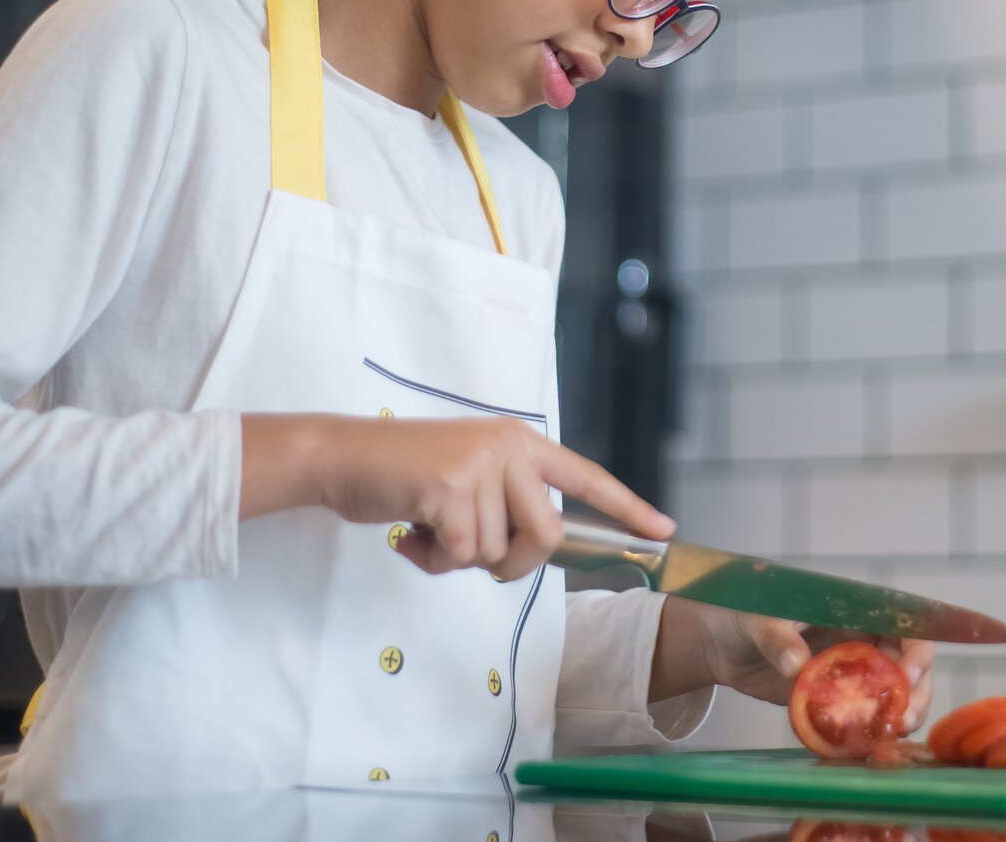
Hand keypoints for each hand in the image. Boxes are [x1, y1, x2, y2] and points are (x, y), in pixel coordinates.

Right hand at [240, 413, 673, 579]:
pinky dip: (432, 560)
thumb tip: (535, 549)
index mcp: (520, 443)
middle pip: (545, 535)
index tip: (664, 531)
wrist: (341, 457)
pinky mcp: (450, 486)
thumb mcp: (466, 480)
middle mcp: (509, 447)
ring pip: (498, 552)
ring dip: (458, 559)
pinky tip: (409, 534)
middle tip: (465, 552)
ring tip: (426, 528)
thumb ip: (505, 504)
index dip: (628, 508)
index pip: (585, 478)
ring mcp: (481, 463)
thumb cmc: (402, 478)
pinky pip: (461, 555)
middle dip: (509, 563)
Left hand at [651, 599, 934, 731]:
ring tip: (890, 735)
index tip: (909, 674)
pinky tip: (866, 746)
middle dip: (914, 691)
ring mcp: (848, 673)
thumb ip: (777, 638)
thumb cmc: (742, 613)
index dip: (915, 648)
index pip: (901, 623)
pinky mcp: (832, 700)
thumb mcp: (758, 619)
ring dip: (898, 714)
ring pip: (891, 693)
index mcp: (851, 610)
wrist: (719, 643)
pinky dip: (868, 730)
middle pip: (906, 664)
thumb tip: (796, 664)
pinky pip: (861, 715)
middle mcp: (858, 640)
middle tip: (903, 718)